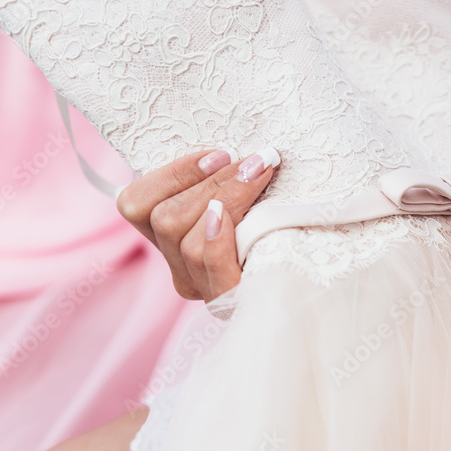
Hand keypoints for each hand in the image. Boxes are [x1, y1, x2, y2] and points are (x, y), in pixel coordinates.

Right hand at [116, 147, 279, 301]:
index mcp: (173, 242)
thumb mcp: (250, 201)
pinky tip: (237, 212)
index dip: (173, 173)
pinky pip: (209, 262)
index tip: (221, 152)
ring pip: (187, 241)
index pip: (136, 204)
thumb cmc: (287, 232)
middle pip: (164, 219)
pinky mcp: (229, 301)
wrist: (314, 283)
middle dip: (210, 180)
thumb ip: (225, 181)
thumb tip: (230, 149)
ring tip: (261, 173)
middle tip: (253, 160)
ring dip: (225, 197)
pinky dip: (218, 233)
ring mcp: (203, 289)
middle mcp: (182, 269)